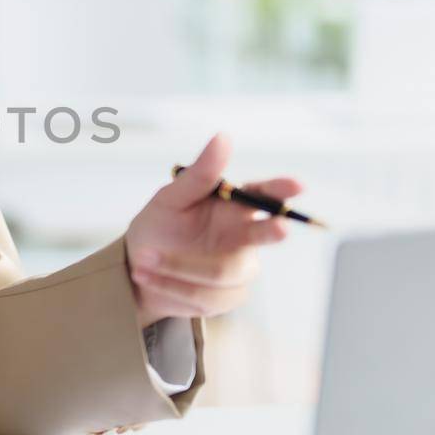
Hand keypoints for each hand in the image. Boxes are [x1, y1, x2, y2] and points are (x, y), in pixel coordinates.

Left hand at [124, 132, 301, 329]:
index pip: (263, 194)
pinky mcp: (228, 296)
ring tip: (145, 259)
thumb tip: (222, 137)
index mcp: (234, 206)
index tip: (296, 185)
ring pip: (223, 272)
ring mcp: (239, 268)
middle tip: (279, 228)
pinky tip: (152, 277)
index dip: (280, 189)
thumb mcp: (171, 198)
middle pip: (265, 235)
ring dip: (178, 267)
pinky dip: (173, 287)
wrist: (138, 268)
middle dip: (273, 231)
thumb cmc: (160, 226)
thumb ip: (200, 175)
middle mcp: (244, 236)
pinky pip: (208, 296)